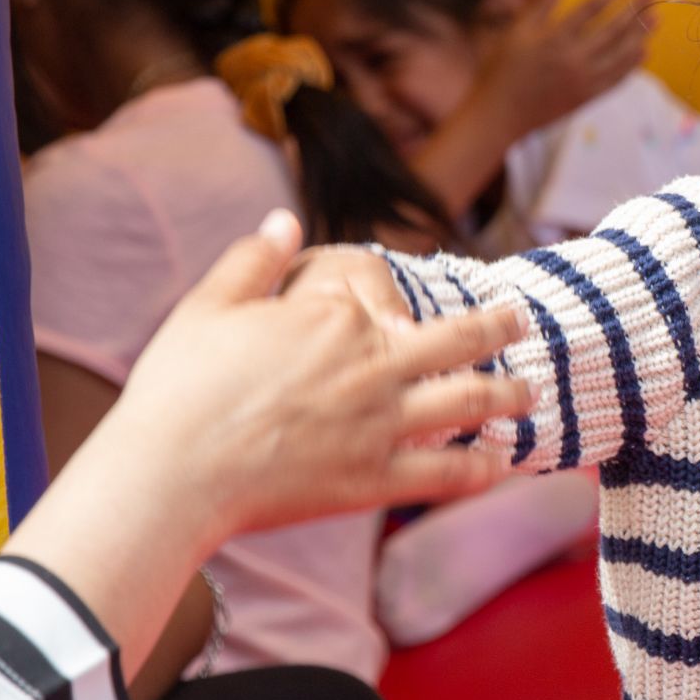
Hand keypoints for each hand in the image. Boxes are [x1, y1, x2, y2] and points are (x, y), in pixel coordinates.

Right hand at [118, 212, 531, 542]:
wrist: (170, 474)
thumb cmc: (179, 389)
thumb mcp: (208, 307)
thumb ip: (252, 260)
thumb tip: (284, 220)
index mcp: (336, 318)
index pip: (387, 300)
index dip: (397, 306)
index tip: (414, 310)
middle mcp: (372, 366)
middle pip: (458, 339)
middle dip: (498, 327)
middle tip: (520, 320)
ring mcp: (381, 424)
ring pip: (468, 401)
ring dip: (507, 393)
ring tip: (529, 390)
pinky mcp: (374, 479)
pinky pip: (445, 473)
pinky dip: (480, 469)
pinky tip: (501, 464)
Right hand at [475, 0, 657, 137]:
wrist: (500, 115)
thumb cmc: (502, 69)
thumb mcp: (516, 32)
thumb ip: (541, 3)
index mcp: (555, 37)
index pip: (593, 5)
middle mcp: (573, 58)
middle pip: (613, 28)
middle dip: (635, 9)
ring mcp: (583, 80)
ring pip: (620, 54)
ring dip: (640, 35)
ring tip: (656, 19)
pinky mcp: (587, 97)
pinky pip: (617, 79)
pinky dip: (632, 65)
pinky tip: (643, 51)